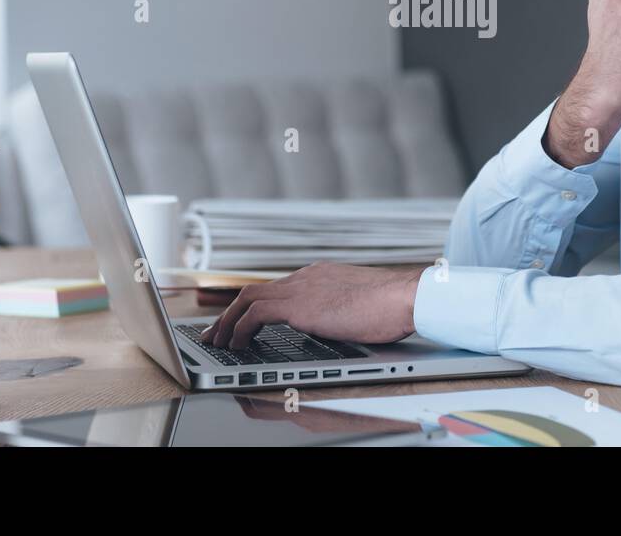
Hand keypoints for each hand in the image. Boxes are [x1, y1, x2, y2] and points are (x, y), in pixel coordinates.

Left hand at [198, 262, 425, 349]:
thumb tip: (335, 324)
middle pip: (254, 290)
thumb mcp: (359, 304)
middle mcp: (305, 277)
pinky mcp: (299, 306)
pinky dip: (240, 329)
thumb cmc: (392, 305)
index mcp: (320, 275)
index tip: (243, 321)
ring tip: (218, 342)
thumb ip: (340, 309)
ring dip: (227, 322)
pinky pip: (255, 314)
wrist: (404, 297)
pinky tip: (238, 345)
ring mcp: (301, 288)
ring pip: (247, 299)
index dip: (253, 306)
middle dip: (230, 312)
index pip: (276, 288)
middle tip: (216, 332)